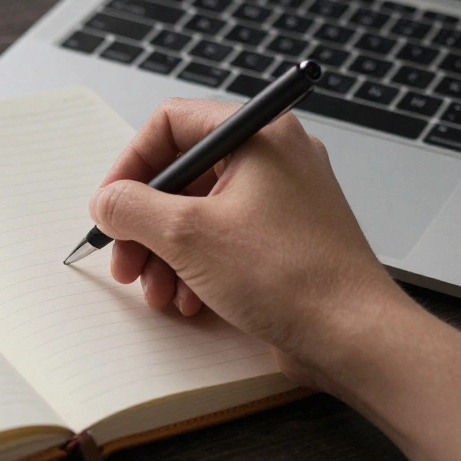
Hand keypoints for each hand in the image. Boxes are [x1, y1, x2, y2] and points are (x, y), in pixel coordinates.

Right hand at [89, 98, 417, 388]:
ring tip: (157, 291)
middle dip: (145, 223)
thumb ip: (132, 209)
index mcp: (259, 136)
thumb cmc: (292, 278)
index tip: (111, 203)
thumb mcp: (187, 236)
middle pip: (183, 174)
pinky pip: (224, 240)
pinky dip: (196, 267)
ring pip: (199, 213)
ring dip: (166, 253)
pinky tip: (190, 301)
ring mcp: (282, 200)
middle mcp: (274, 159)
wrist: (354, 336)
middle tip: (125, 258)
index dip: (133, 164)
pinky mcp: (285, 239)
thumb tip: (106, 201)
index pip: (173, 124)